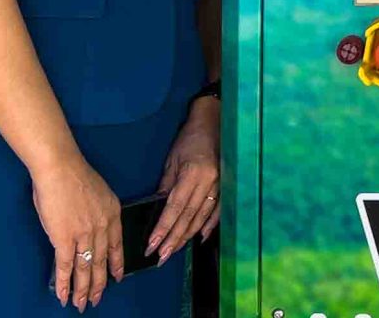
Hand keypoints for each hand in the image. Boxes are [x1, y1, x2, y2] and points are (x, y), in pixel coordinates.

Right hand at [32, 155, 121, 310]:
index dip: (116, 264)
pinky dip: (65, 283)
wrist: (60, 168)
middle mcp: (102, 227)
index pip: (117, 245)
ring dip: (83, 289)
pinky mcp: (64, 238)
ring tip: (81, 304)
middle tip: (96, 299)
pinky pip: (66, 266)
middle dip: (99, 284)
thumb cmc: (75, 175)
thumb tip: (91, 225)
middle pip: (101, 261)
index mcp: (112, 214)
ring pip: (85, 268)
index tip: (117, 277)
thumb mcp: (100, 193)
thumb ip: (99, 211)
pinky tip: (64, 295)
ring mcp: (84, 234)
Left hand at [148, 98, 220, 263]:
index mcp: (193, 173)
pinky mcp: (227, 185)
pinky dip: (209, 226)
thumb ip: (167, 184)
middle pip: (189, 217)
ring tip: (174, 251)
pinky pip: (218, 210)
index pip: (175, 208)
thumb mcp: (173, 159)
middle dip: (173, 239)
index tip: (152, 245)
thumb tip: (159, 208)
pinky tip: (200, 238)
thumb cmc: (190, 137)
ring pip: (202, 217)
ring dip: (187, 236)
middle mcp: (208, 182)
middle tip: (160, 257)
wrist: (214, 121)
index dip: (163, 228)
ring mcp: (221, 184)